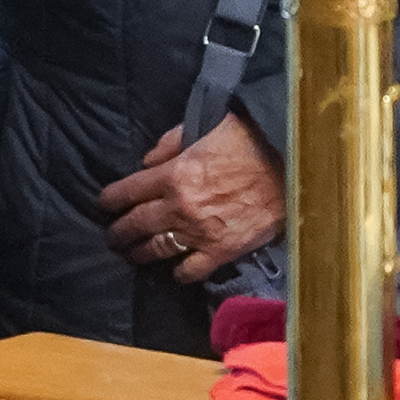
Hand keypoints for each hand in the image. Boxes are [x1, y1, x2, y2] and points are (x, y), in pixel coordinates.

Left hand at [96, 116, 285, 281]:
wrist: (294, 165)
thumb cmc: (252, 141)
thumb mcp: (209, 127)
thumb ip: (172, 141)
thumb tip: (147, 161)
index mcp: (173, 175)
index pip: (126, 191)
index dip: (110, 198)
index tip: (104, 203)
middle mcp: (179, 207)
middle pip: (134, 225)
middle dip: (118, 231)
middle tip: (113, 236)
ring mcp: (199, 233)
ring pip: (155, 250)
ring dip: (139, 253)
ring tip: (133, 254)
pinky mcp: (221, 251)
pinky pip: (189, 270)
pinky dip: (179, 273)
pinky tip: (176, 271)